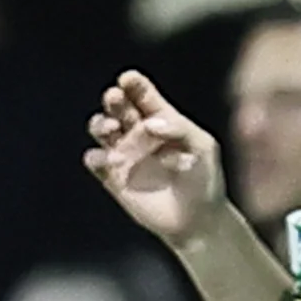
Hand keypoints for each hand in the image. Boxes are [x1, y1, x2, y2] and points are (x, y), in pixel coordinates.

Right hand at [84, 71, 229, 245]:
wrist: (199, 221)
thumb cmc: (205, 179)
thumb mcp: (203, 148)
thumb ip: (180, 129)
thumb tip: (149, 123)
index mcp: (161, 119)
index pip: (142, 95)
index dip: (134, 84)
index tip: (129, 79)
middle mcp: (138, 132)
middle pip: (118, 108)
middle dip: (115, 100)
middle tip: (116, 97)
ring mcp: (124, 153)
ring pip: (101, 129)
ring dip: (100, 124)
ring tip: (111, 127)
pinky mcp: (113, 177)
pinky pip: (96, 161)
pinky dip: (97, 156)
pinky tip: (108, 158)